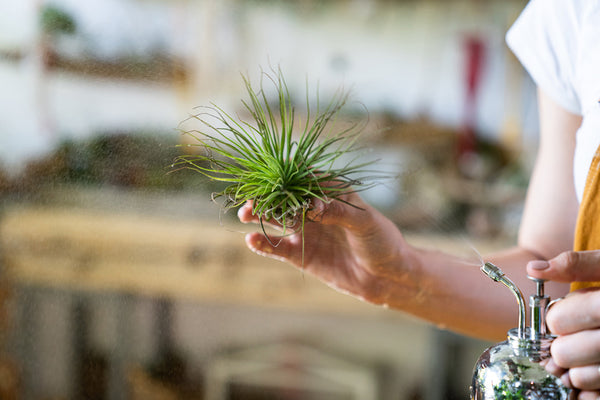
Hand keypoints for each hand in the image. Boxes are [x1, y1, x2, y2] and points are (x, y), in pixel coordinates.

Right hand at [238, 192, 418, 304]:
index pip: (304, 178)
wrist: (388, 278)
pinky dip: (264, 244)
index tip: (269, 176)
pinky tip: (252, 240)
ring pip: (276, 219)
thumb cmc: (382, 242)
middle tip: (251, 200)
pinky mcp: (302, 255)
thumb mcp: (364, 223)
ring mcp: (306, 231)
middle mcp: (314, 209)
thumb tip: (312, 205)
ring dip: (259, 215)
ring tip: (244, 215)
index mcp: (331, 192)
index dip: (285, 176)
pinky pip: (278, 247)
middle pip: (284, 198)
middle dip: (266, 197)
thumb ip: (338, 212)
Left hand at [528, 251, 599, 397]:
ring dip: (575, 366)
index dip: (555, 318)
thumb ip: (577, 264)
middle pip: (564, 353)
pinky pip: (595, 395)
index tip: (563, 314)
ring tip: (587, 350)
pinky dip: (590, 385)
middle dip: (561, 343)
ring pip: (579, 378)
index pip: (558, 320)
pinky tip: (594, 367)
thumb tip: (535, 268)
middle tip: (574, 335)